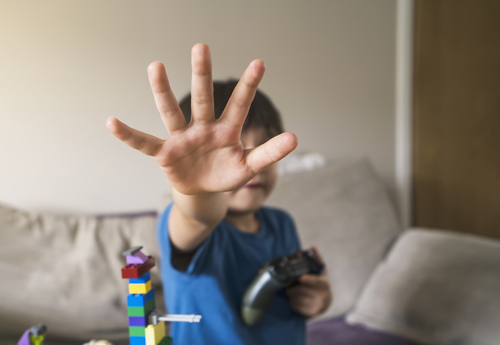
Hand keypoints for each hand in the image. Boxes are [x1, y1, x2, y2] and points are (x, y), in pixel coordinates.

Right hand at [106, 43, 296, 194]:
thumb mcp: (249, 166)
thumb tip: (294, 138)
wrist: (204, 190)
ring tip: (155, 66)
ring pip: (171, 112)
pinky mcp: (166, 154)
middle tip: (202, 47)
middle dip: (203, 75)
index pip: (240, 105)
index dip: (248, 86)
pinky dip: (129, 135)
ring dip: (163, 91)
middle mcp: (203, 127)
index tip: (260, 63)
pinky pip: (145, 143)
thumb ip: (268, 152)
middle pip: (203, 99)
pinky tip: (112, 122)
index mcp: (227, 130)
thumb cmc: (226, 173)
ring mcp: (182, 138)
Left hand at [286, 247, 332, 316]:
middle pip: (302, 291)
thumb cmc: (320, 283)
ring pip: (297, 299)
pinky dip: (292, 302)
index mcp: (323, 283)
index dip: (308, 280)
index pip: (316, 282)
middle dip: (292, 287)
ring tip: (291, 291)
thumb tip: (313, 247)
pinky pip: (296, 306)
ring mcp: (317, 305)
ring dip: (291, 294)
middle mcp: (322, 295)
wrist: (326, 301)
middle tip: (288, 285)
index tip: (300, 278)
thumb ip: (317, 259)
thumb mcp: (321, 271)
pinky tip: (294, 298)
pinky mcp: (311, 313)